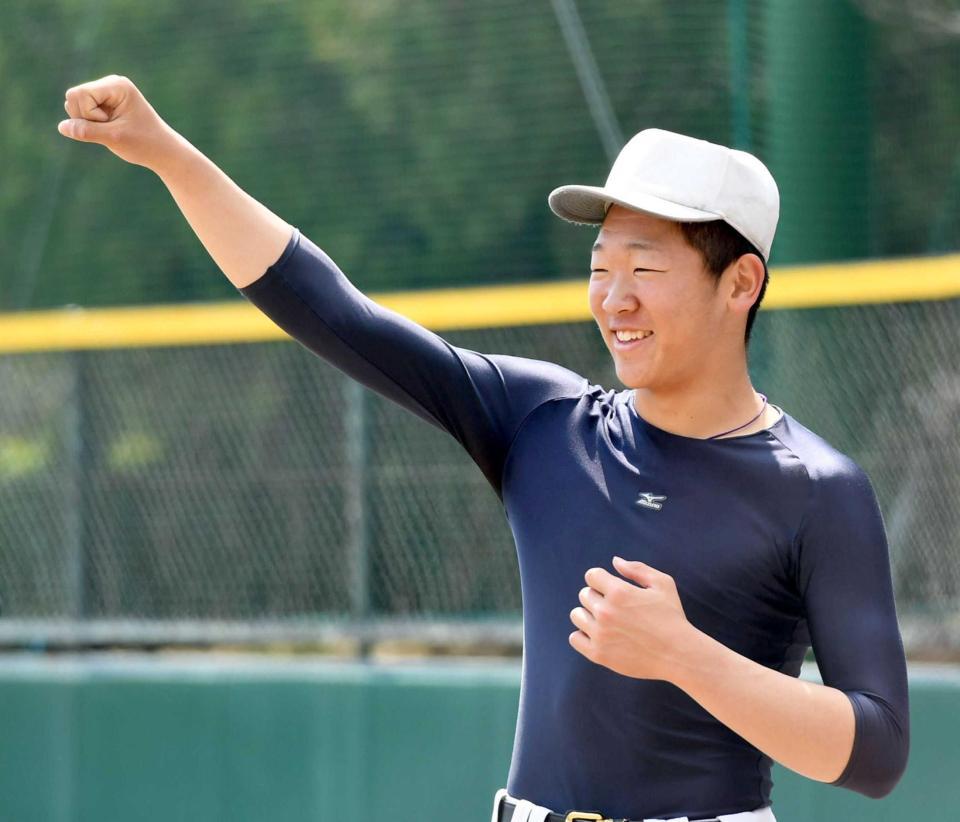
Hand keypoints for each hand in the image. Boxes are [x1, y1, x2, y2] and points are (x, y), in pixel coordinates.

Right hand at [58, 75, 180, 170]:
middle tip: (112, 128)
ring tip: (112, 128)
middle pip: (73, 97)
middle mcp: (110, 83)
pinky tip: (109, 127)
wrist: (163, 151)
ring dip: (88, 122)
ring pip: (74, 104)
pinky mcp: (103, 103)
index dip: (89, 115)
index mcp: (117, 85)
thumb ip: (87, 131)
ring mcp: (106, 92)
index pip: (79, 95)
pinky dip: (91, 124)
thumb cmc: (144, 144)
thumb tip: (61, 127)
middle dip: (86, 118)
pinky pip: (81, 111)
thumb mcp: (114, 139)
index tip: (111, 124)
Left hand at [569, 555, 693, 680]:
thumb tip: (615, 561)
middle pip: (584, 595)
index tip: (611, 588)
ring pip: (577, 615)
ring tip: (605, 621)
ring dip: (588, 615)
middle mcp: (606, 611)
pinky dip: (583, 635)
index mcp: (619, 592)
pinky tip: (599, 635)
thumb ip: (637, 569)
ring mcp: (600, 633)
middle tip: (615, 607)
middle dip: (597, 597)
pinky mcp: (598, 654)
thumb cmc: (672, 618)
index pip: (591, 576)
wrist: (678, 655)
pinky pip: (575, 638)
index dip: (601, 579)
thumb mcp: (663, 584)